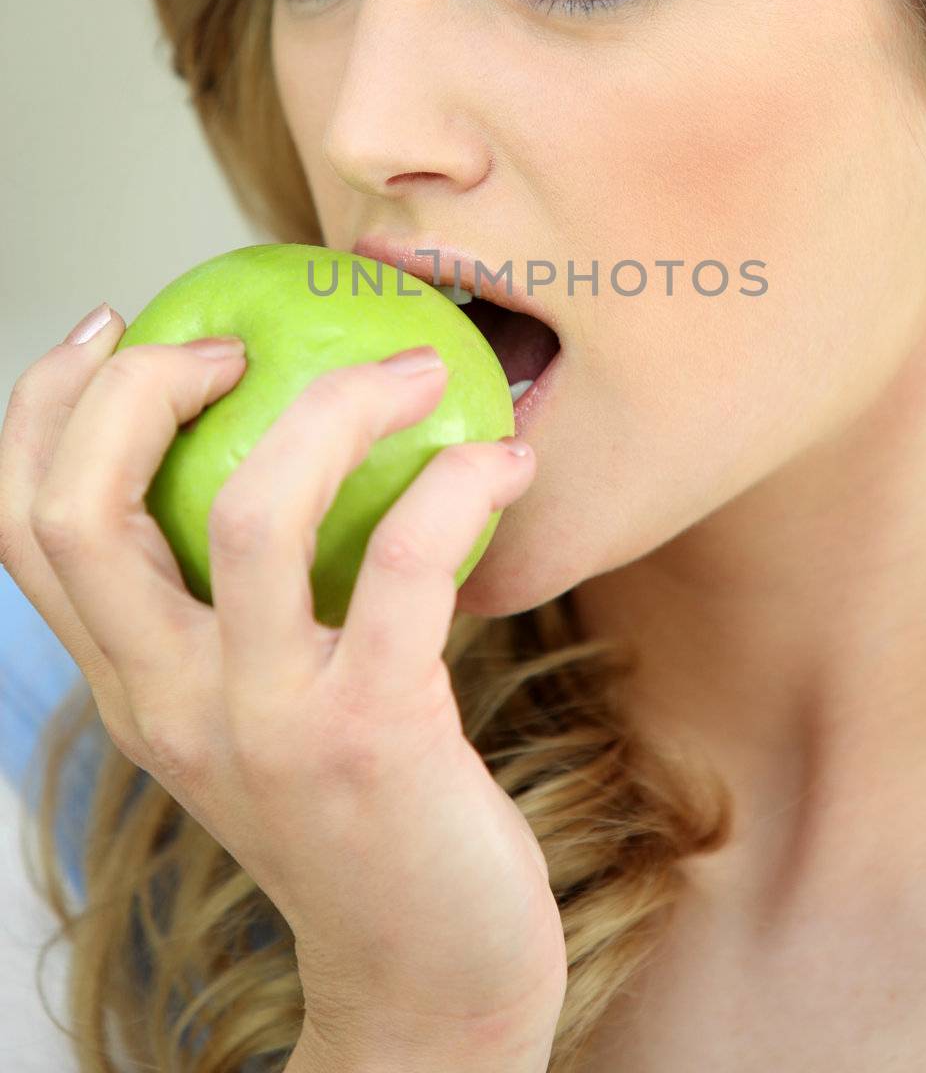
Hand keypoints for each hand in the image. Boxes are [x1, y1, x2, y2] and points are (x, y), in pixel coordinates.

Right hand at [0, 308, 567, 1062]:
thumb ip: (237, 607)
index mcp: (131, 687)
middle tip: (230, 342)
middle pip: (84, 508)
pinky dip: (456, 483)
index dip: (44, 405)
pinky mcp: (373, 737)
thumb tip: (277, 441)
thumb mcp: (261, 710)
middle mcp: (169, 704)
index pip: (25, 527)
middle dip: (138, 384)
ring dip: (338, 405)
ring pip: (251, 512)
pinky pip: (408, 564)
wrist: (429, 976)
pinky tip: (501, 465)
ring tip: (412, 368)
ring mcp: (265, 725)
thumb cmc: (360, 811)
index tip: (114, 326)